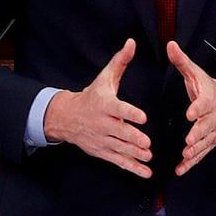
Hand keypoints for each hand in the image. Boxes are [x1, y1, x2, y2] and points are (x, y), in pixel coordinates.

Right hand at [43, 39, 152, 177]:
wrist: (66, 116)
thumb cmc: (91, 96)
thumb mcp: (104, 78)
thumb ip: (120, 62)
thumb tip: (132, 42)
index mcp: (104, 104)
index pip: (118, 109)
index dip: (130, 114)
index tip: (142, 118)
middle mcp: (102, 123)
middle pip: (119, 133)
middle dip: (133, 139)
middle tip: (148, 144)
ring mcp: (101, 139)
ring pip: (119, 149)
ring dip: (134, 155)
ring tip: (148, 157)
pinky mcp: (102, 151)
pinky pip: (118, 161)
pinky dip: (132, 168)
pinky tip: (146, 172)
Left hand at [167, 41, 215, 175]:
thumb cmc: (208, 87)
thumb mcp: (196, 73)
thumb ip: (182, 61)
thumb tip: (170, 44)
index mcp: (208, 98)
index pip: (204, 103)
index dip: (198, 108)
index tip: (190, 113)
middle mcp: (212, 117)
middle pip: (206, 127)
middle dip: (198, 134)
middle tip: (188, 141)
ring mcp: (212, 132)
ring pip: (205, 143)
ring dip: (195, 151)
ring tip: (185, 157)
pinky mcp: (209, 142)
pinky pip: (201, 154)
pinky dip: (192, 163)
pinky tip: (180, 169)